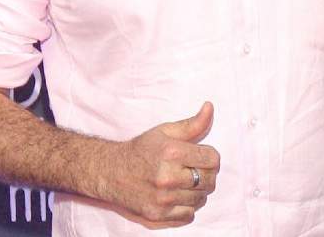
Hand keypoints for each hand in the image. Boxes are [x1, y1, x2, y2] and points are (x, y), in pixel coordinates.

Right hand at [99, 101, 220, 227]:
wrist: (110, 173)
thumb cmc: (140, 150)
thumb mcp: (165, 131)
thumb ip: (192, 123)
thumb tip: (210, 107)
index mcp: (171, 153)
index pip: (213, 159)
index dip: (209, 156)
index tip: (200, 156)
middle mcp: (167, 177)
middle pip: (209, 181)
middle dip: (205, 174)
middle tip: (192, 169)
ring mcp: (162, 199)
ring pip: (201, 199)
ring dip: (197, 191)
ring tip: (183, 182)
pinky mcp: (158, 216)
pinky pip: (189, 215)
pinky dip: (187, 207)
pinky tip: (177, 196)